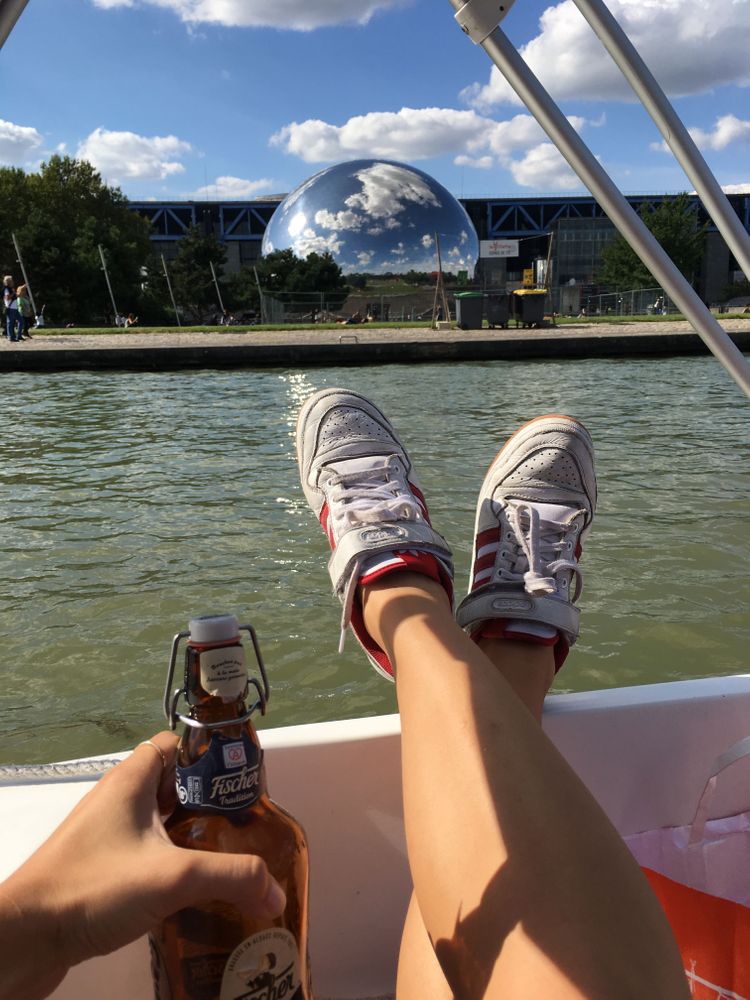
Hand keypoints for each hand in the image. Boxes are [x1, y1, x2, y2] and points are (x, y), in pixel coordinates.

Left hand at [0, 732, 285, 999]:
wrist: (26, 937)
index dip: (210, 755)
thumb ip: (232, 877)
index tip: (240, 780)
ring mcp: (106, 834)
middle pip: (175, 785)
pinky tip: (190, 890)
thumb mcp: (173, 876)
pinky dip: (170, 864)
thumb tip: (275, 891)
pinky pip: (145, 852)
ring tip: (225, 858)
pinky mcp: (100, 867)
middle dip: (210, 804)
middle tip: (242, 826)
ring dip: (191, 837)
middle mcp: (118, 799)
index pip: (178, 743)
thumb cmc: (90, 887)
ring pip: (160, 822)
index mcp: (132, 779)